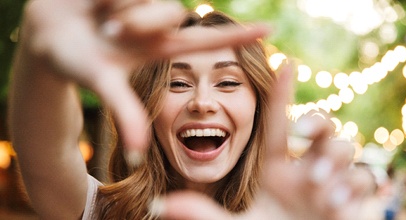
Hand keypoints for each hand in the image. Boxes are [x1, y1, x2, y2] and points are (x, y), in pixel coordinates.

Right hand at [20, 0, 269, 151]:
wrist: (43, 34)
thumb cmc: (71, 62)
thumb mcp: (101, 83)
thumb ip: (124, 112)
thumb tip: (137, 153)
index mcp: (159, 48)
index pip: (205, 43)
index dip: (237, 38)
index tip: (269, 31)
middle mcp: (156, 24)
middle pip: (171, 13)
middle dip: (139, 21)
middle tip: (109, 30)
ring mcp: (143, 3)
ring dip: (119, 6)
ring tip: (98, 16)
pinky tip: (95, 0)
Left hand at [153, 63, 375, 218]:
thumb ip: (203, 214)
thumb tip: (161, 205)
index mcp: (276, 169)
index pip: (277, 124)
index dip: (281, 94)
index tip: (283, 62)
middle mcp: (304, 170)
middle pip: (321, 126)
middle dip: (318, 122)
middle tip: (304, 135)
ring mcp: (329, 184)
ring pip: (345, 149)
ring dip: (335, 161)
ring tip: (320, 185)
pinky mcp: (349, 201)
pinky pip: (364, 180)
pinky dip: (355, 186)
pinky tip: (338, 202)